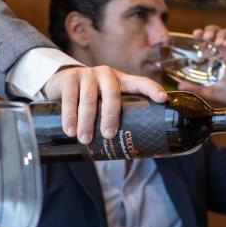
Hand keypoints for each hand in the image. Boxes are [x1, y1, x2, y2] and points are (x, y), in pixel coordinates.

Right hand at [42, 65, 166, 143]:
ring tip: (85, 139)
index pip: (141, 83)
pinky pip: (70, 99)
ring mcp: (88, 75)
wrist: (62, 81)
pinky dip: (69, 117)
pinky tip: (70, 130)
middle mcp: (107, 75)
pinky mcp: (69, 78)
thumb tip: (135, 151)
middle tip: (109, 135)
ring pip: (89, 100)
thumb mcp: (106, 101)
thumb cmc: (92, 98)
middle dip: (111, 116)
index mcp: (122, 81)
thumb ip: (118, 116)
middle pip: (112, 95)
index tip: (163, 99)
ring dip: (86, 121)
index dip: (152, 89)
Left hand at [177, 25, 225, 107]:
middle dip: (210, 31)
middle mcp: (224, 52)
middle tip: (205, 36)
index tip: (196, 34)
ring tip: (216, 42)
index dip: (201, 35)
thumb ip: (196, 88)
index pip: (206, 42)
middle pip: (216, 33)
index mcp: (215, 58)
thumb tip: (179, 86)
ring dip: (219, 34)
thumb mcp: (210, 91)